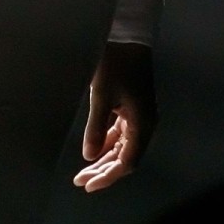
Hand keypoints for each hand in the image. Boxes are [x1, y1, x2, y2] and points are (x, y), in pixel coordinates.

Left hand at [73, 40, 156, 192]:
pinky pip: (120, 134)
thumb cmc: (114, 64)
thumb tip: (89, 156)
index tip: (88, 185)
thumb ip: (96, 128)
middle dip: (103, 171)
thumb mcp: (102, 95)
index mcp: (142, 125)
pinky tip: (93, 152)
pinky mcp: (131, 108)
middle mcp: (144, 125)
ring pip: (122, 147)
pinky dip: (106, 144)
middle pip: (125, 158)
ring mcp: (138, 117)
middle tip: (80, 182)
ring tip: (83, 172)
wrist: (127, 37)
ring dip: (104, 160)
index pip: (127, 162)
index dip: (108, 176)